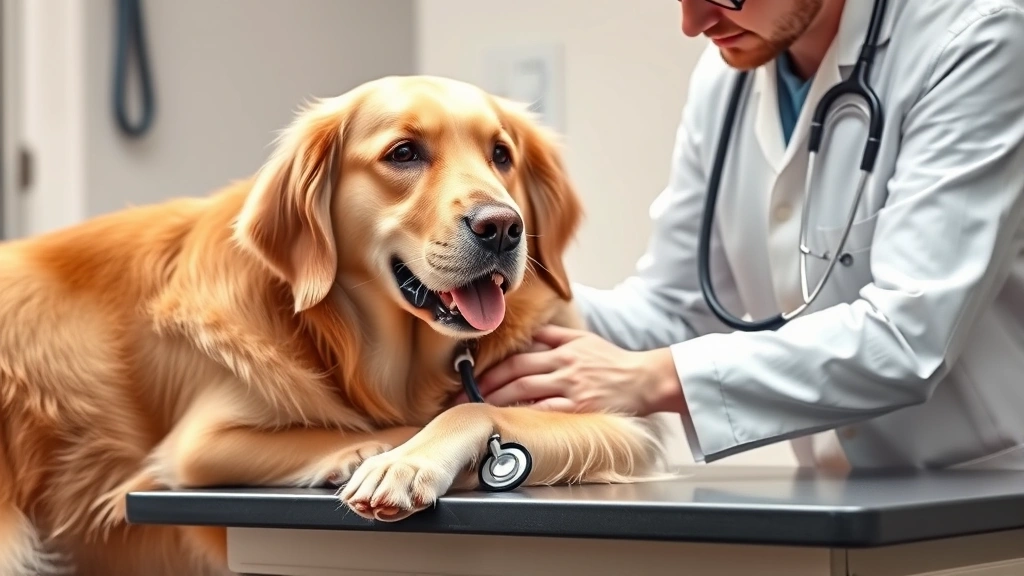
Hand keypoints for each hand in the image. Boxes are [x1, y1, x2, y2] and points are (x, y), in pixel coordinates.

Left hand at [453, 324, 684, 415]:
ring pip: (526, 393)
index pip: (518, 359)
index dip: (492, 369)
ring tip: (478, 409)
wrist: (644, 379)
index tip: (471, 379)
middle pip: (516, 375)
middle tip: (464, 398)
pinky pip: (546, 410)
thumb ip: (553, 336)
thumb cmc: (612, 362)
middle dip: (486, 387)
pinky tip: (509, 419)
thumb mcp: (583, 340)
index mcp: (562, 350)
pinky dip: (525, 414)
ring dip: (498, 401)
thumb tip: (526, 335)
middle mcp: (564, 367)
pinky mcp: (580, 408)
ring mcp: (572, 388)